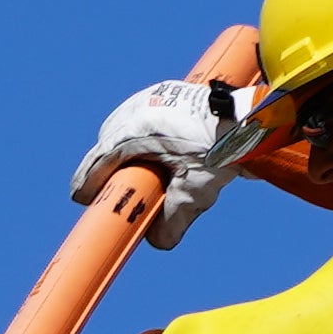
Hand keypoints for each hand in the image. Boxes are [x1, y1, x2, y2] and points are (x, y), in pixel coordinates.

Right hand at [69, 77, 258, 250]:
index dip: (89, 183)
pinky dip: (140, 132)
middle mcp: (138, 109)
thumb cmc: (220, 151)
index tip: (83, 199)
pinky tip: (153, 149)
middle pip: (107, 141)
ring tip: (132, 171)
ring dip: (121, 147)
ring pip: (122, 124)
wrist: (250, 119)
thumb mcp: (195, 192)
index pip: (100, 160)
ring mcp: (151, 97)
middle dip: (106, 165)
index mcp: (135, 131)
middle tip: (111, 189)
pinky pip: (141, 113)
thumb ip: (173, 220)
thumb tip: (157, 241)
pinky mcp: (166, 93)